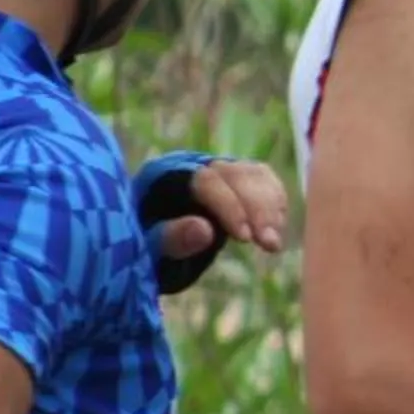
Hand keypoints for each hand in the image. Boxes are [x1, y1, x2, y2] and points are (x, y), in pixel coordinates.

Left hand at [134, 154, 287, 294]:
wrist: (145, 244)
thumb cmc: (138, 248)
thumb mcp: (144, 249)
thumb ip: (169, 238)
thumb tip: (205, 231)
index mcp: (162, 174)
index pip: (206, 180)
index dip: (229, 206)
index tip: (245, 238)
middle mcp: (193, 164)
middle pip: (235, 175)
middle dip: (257, 210)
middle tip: (269, 245)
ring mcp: (217, 169)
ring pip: (254, 176)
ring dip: (271, 208)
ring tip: (273, 244)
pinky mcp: (236, 179)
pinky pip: (263, 180)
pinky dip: (275, 202)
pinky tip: (276, 229)